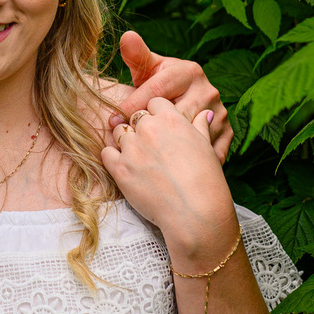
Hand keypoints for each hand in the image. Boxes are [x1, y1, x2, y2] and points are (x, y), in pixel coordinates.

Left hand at [101, 99, 235, 259]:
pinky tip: (124, 166)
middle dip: (140, 127)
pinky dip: (113, 157)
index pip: (154, 101)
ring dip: (126, 141)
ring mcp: (132, 148)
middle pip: (135, 117)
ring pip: (119, 132)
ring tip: (138, 157)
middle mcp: (148, 129)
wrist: (194, 212)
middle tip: (150, 145)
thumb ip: (200, 126)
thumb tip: (204, 114)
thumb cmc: (206, 180)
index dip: (156, 113)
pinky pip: (106, 152)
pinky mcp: (119, 168)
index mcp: (171, 119)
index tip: (159, 127)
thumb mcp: (207, 147)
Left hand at [109, 31, 232, 162]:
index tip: (114, 119)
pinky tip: (165, 165)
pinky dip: (185, 161)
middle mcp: (209, 90)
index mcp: (189, 71)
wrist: (190, 101)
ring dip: (166, 149)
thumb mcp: (150, 69)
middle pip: (172, 117)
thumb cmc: (161, 84)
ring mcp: (220, 113)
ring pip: (187, 137)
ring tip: (144, 155)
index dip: (132, 107)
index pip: (156, 92)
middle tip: (127, 141)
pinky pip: (204, 153)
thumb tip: (126, 36)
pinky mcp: (227, 134)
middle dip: (148, 130)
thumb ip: (137, 56)